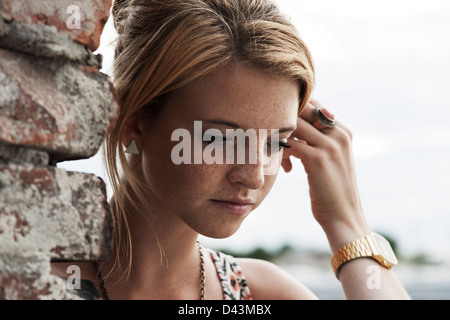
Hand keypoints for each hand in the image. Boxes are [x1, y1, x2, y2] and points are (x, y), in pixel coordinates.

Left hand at [281, 99, 369, 248]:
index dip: (292, 114)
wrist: (344, 217)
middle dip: (283, 122)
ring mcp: (330, 146)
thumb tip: (293, 128)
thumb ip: (317, 141)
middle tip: (271, 137)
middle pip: (302, 111)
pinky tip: (285, 169)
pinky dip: (280, 153)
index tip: (279, 127)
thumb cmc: (332, 190)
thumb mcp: (330, 159)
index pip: (312, 106)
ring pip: (293, 127)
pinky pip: (289, 145)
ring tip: (278, 156)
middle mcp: (338, 134)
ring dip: (280, 138)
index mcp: (343, 131)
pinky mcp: (317, 159)